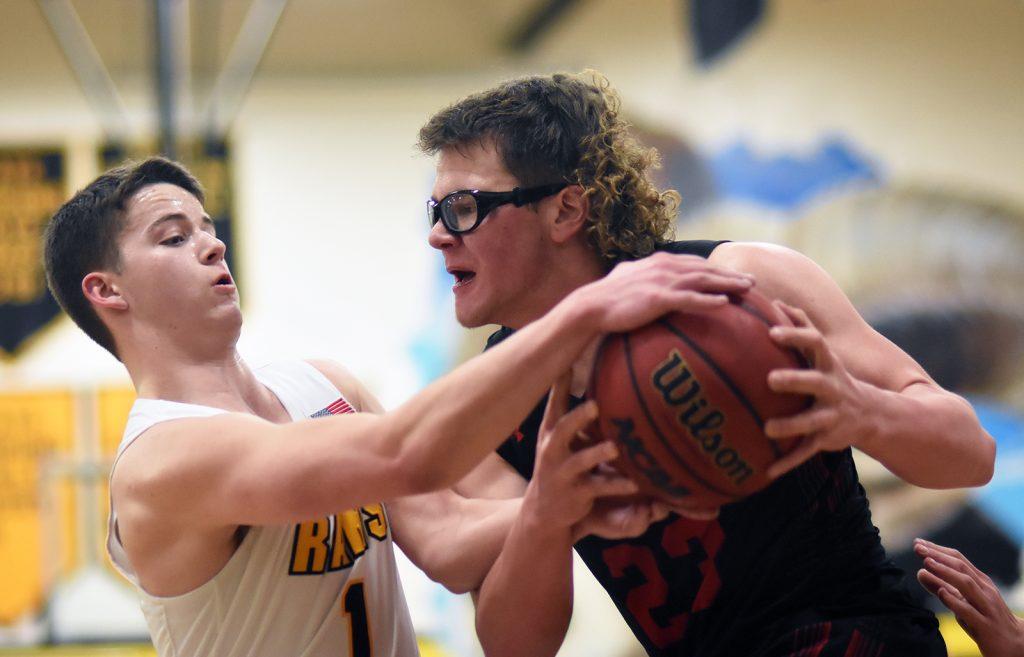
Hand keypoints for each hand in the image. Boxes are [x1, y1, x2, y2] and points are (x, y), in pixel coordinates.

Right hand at [524, 372, 639, 536]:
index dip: (560, 383)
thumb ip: (573, 411)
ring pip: (580, 460)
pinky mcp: (576, 493)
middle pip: (563, 429)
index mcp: (550, 431)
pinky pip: (599, 487)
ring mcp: (563, 472)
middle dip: (578, 418)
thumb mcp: (557, 436)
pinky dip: (616, 484)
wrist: (544, 509)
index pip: (554, 403)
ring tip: (614, 447)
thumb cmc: (559, 461)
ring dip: (597, 452)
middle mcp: (552, 449)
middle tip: (595, 405)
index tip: (569, 361)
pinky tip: (635, 483)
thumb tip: (589, 372)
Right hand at [573, 252, 754, 334]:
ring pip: (703, 280)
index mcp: (659, 262)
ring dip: (727, 284)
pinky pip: (689, 299)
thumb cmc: (606, 298)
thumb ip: (642, 276)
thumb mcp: (627, 279)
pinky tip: (724, 305)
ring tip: (748, 290)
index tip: (733, 274)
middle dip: (730, 274)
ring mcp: (662, 281)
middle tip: (752, 282)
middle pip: (705, 269)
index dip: (715, 268)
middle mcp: (664, 267)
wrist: (590, 306)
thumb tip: (645, 281)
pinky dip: (708, 300)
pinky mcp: (658, 298)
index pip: (693, 263)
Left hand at [762, 301, 874, 477]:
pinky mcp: (828, 439)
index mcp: (829, 365)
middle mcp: (833, 388)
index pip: (815, 343)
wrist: (875, 415)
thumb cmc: (834, 376)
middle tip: (770, 379)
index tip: (772, 332)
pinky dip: (787, 463)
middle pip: (815, 381)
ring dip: (790, 426)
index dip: (796, 336)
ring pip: (811, 422)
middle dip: (795, 380)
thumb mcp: (824, 353)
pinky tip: (767, 472)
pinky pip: (806, 453)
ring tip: (768, 429)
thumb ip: (801, 327)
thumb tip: (774, 300)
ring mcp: (832, 415)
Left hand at [914, 538, 1023, 656]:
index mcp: (980, 582)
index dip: (938, 550)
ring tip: (926, 563)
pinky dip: (955, 601)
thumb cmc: (984, 619)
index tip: (918, 542)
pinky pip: (970, 611)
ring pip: (967, 585)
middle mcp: (985, 591)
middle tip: (917, 547)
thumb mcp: (963, 601)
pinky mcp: (986, 626)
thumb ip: (942, 587)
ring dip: (945, 572)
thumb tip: (920, 572)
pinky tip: (942, 593)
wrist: (1015, 644)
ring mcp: (986, 607)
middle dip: (938, 556)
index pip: (958, 559)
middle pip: (961, 568)